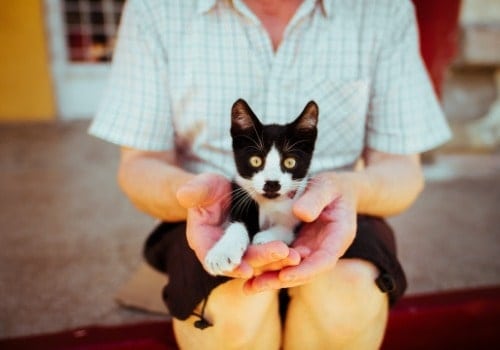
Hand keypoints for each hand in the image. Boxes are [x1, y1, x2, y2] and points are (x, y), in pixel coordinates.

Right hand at [176, 173, 299, 278]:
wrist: (225, 191)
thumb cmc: (209, 189)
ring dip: (276, 260)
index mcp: (204, 240)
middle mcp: (222, 251)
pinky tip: (299, 253)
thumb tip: (183, 194)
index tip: (245, 269)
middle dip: (261, 260)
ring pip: (258, 261)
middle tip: (282, 253)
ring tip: (295, 256)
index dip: (228, 265)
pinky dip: (282, 255)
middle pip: (241, 262)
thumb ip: (196, 191)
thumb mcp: (203, 186)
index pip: (213, 259)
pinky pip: (269, 254)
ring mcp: (241, 251)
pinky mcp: (256, 247)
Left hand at [243, 172, 357, 292]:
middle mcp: (324, 249)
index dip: (305, 270)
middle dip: (281, 280)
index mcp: (338, 237)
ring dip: (271, 279)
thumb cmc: (334, 186)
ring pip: (292, 269)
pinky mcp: (299, 246)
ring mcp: (311, 249)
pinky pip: (284, 260)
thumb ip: (316, 199)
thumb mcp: (327, 187)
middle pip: (304, 271)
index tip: (285, 276)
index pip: (323, 260)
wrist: (336, 189)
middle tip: (256, 286)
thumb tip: (301, 214)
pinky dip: (269, 267)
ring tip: (248, 287)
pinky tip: (250, 273)